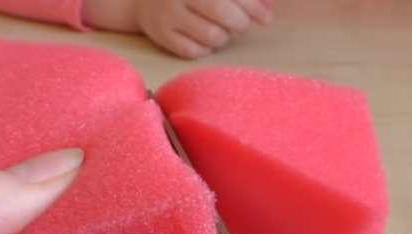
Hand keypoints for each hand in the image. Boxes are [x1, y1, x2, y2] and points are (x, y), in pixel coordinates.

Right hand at [83, 0, 272, 58]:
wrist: (142, 0)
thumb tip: (269, 7)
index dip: (254, 7)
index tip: (267, 18)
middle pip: (223, 13)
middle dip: (240, 23)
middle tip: (241, 25)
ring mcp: (167, 14)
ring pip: (212, 36)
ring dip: (224, 37)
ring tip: (220, 30)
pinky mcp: (161, 36)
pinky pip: (195, 52)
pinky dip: (206, 48)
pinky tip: (203, 39)